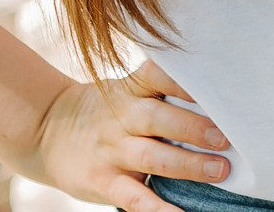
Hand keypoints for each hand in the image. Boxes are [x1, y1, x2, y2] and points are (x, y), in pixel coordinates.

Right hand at [21, 61, 227, 211]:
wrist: (46, 132)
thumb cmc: (102, 109)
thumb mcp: (124, 89)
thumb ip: (160, 89)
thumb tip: (218, 94)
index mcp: (129, 89)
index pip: (157, 76)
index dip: (184, 79)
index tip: (216, 83)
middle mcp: (121, 117)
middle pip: (158, 118)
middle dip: (194, 127)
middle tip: (227, 136)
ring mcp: (112, 151)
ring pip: (151, 156)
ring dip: (188, 164)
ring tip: (220, 169)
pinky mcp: (104, 182)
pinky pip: (134, 197)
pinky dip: (159, 208)